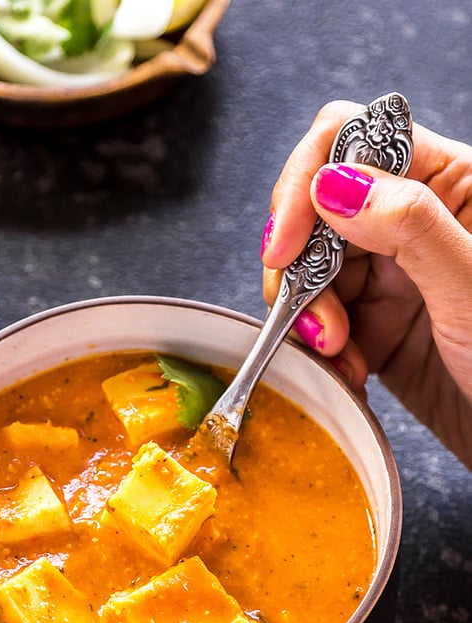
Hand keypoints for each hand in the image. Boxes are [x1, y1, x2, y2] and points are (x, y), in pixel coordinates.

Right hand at [261, 101, 471, 468]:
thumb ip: (409, 225)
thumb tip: (333, 182)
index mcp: (449, 182)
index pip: (352, 139)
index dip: (305, 184)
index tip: (284, 247)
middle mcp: (412, 220)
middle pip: (315, 211)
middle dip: (300, 267)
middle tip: (318, 323)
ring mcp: (390, 272)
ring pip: (308, 270)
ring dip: (307, 316)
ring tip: (339, 355)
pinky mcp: (375, 323)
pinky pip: (318, 321)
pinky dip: (317, 350)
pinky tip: (348, 373)